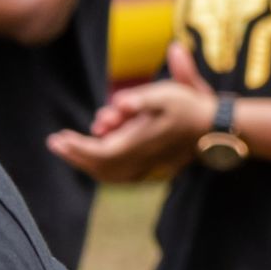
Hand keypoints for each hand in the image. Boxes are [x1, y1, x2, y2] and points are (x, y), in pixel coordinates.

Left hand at [46, 76, 209, 184]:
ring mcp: (147, 167)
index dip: (77, 147)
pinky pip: (119, 176)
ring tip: (68, 148)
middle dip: (75, 155)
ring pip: (108, 174)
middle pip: (99, 166)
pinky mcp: (151, 168)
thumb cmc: (190, 106)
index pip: (100, 153)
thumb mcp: (168, 93)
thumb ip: (141, 98)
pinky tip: (93, 159)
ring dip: (86, 162)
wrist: (215, 128)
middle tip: (54, 142)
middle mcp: (141, 160)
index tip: (58, 137)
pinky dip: (101, 169)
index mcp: (140, 144)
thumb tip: (119, 101)